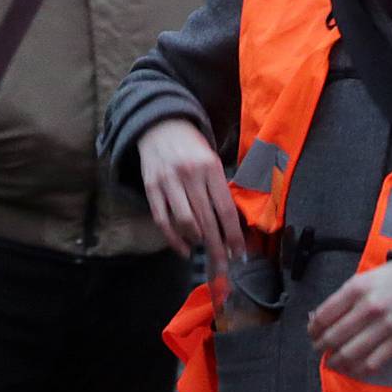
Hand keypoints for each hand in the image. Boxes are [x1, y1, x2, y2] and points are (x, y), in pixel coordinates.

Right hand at [139, 119, 244, 276]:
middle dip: (218, 248)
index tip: (239, 253)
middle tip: (224, 267)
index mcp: (210, 167)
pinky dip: (174, 240)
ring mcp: (168, 182)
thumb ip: (219, 187)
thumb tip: (232, 223)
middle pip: (207, 221)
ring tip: (205, 248)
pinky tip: (185, 249)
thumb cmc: (191, 146)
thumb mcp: (211, 158)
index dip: (233, 236)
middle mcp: (189, 175)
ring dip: (197, 241)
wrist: (160, 125)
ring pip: (185, 223)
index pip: (225, 209)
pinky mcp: (151, 188)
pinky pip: (163, 220)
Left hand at [308, 261, 391, 375]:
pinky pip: (372, 364)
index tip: (312, 333)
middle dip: (321, 347)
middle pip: (334, 337)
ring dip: (336, 362)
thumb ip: (340, 299)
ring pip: (351, 354)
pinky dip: (357, 371)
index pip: (324, 315)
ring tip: (331, 361)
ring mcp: (385, 326)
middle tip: (319, 348)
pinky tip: (350, 369)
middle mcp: (370, 307)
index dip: (313, 329)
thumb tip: (316, 320)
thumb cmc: (387, 281)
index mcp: (357, 288)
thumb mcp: (361, 280)